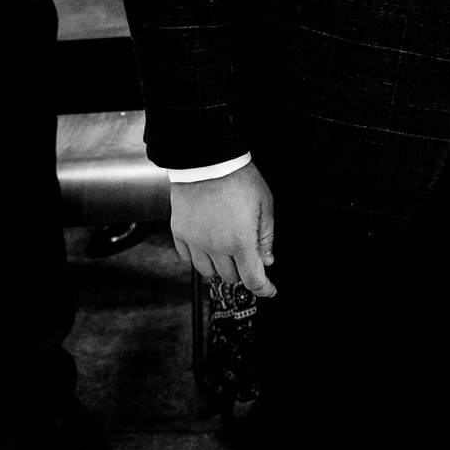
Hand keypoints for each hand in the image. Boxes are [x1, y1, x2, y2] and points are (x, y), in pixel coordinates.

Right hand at [171, 162, 276, 296]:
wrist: (207, 160)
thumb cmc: (239, 178)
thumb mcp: (265, 204)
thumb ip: (266, 236)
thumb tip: (267, 260)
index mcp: (240, 241)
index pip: (252, 279)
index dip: (264, 289)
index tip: (269, 290)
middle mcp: (215, 247)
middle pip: (230, 276)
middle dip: (243, 271)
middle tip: (248, 255)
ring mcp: (195, 241)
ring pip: (207, 271)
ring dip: (220, 266)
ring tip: (227, 249)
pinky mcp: (179, 232)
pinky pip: (187, 258)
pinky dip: (199, 257)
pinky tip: (207, 244)